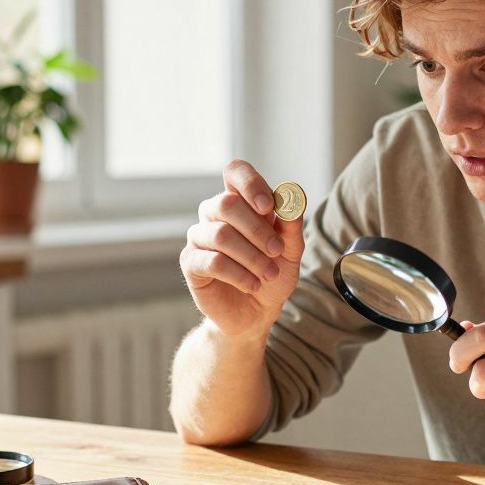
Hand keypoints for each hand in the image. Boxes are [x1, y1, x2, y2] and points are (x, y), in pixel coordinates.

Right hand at [179, 159, 304, 337]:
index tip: (269, 207)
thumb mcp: (291, 251)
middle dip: (257, 229)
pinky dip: (238, 274)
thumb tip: (294, 194)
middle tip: (277, 251)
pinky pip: (211, 260)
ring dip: (251, 256)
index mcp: (240, 201)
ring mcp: (199, 237)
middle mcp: (214, 214)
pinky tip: (252, 284)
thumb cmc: (272, 275)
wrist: (257, 313)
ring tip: (268, 274)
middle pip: (225, 203)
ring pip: (220, 233)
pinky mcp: (190, 263)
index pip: (235, 171)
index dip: (250, 183)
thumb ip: (291, 224)